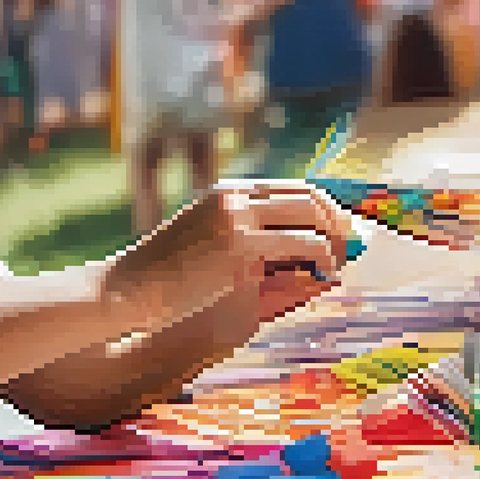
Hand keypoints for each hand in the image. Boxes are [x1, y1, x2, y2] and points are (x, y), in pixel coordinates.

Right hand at [103, 181, 351, 333]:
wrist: (128, 290)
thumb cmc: (165, 278)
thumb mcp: (209, 247)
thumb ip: (250, 243)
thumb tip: (304, 257)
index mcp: (226, 193)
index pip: (292, 188)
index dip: (324, 207)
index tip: (342, 229)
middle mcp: (234, 198)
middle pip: (308, 196)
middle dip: (338, 220)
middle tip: (351, 247)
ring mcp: (237, 219)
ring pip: (312, 216)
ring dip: (334, 241)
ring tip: (338, 265)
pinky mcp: (240, 248)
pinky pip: (303, 245)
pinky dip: (324, 258)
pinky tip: (326, 274)